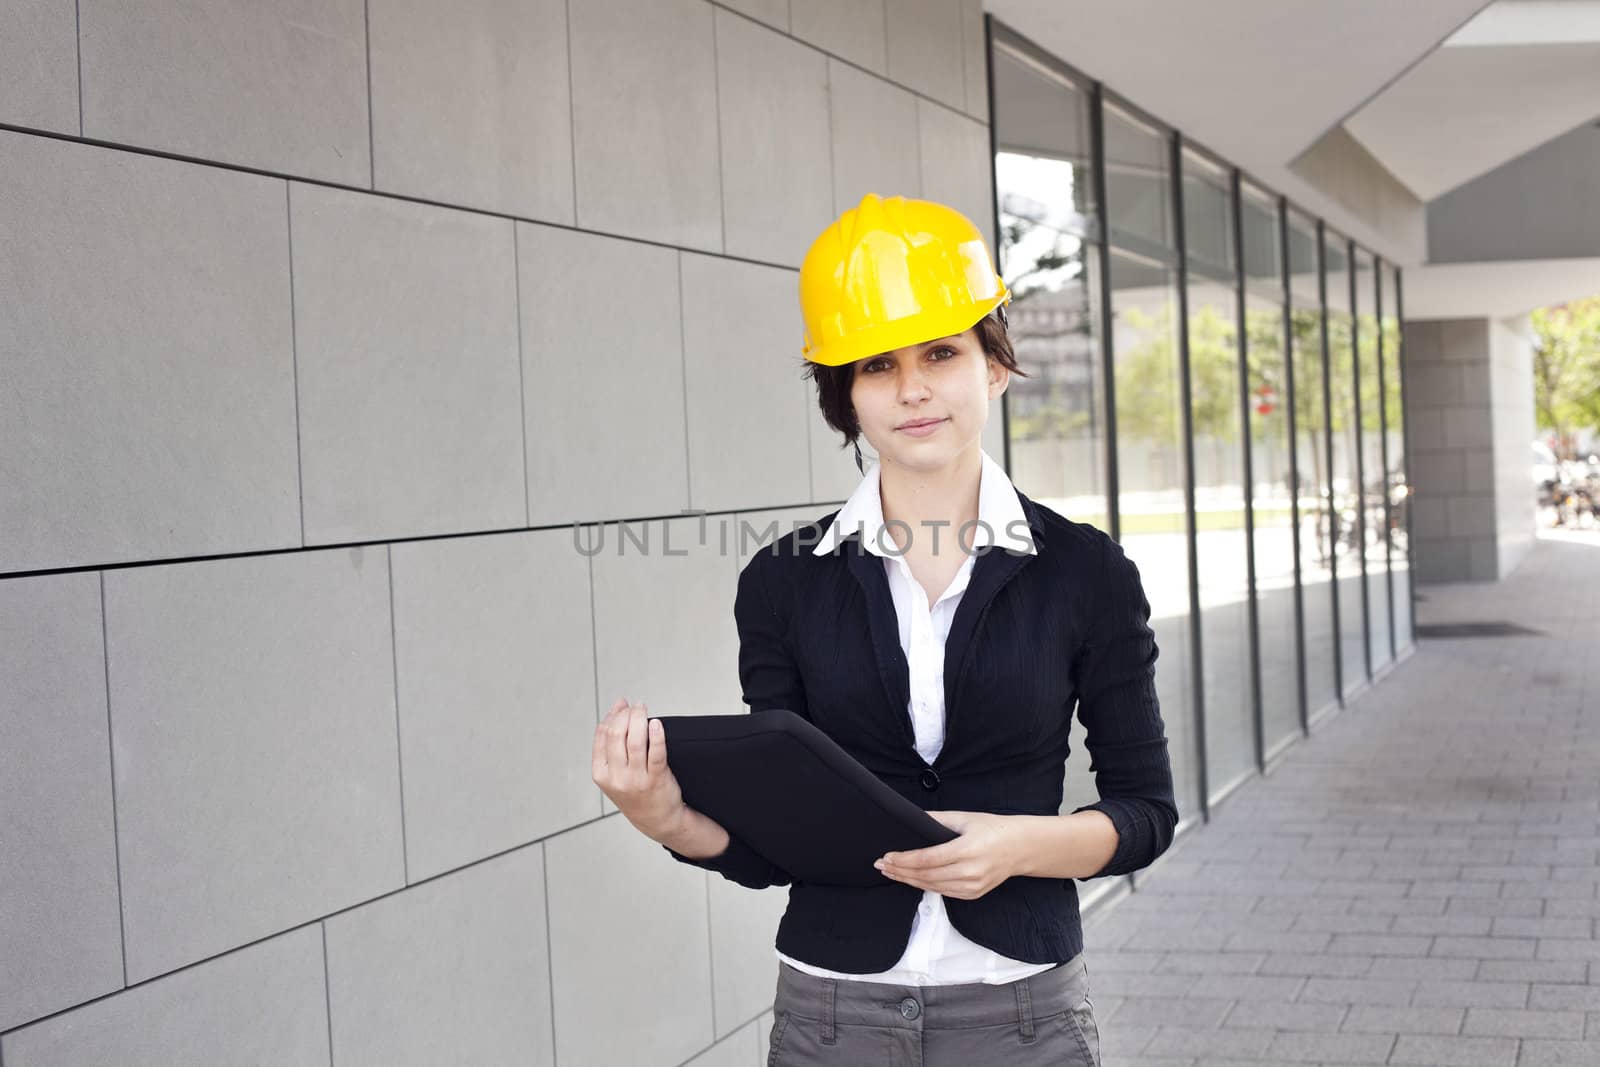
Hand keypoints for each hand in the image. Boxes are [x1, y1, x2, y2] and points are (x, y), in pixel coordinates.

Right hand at [591, 698, 685, 840]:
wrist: (656, 819)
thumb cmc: (635, 792)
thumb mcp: (614, 773)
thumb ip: (612, 742)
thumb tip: (618, 705)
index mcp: (601, 774)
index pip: (602, 736)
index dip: (612, 716)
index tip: (622, 706)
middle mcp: (616, 777)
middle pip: (617, 735)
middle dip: (626, 714)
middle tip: (636, 706)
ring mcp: (636, 779)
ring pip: (635, 741)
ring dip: (639, 719)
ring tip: (643, 709)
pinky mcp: (656, 779)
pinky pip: (656, 753)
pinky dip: (656, 735)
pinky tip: (656, 724)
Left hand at [874, 811, 1020, 899]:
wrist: (1020, 848)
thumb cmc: (993, 828)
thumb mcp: (965, 818)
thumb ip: (937, 820)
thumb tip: (912, 817)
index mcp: (967, 850)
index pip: (927, 859)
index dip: (904, 860)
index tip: (887, 856)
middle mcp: (969, 872)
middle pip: (925, 876)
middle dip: (900, 871)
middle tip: (881, 865)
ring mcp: (972, 886)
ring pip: (932, 887)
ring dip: (908, 880)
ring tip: (890, 872)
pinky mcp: (973, 894)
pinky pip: (943, 892)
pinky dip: (924, 886)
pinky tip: (911, 879)